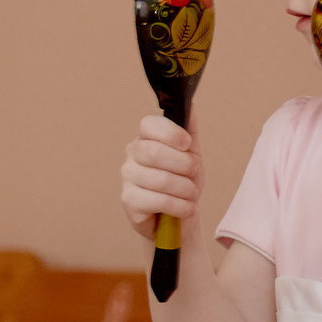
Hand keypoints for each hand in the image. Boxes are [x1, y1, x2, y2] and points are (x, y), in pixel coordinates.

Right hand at [121, 114, 199, 241]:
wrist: (179, 217)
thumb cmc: (183, 182)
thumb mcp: (192, 155)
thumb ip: (190, 130)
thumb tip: (191, 104)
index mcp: (146, 138)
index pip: (148, 125)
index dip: (171, 133)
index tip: (187, 145)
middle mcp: (132, 154)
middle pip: (153, 152)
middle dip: (183, 165)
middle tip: (193, 174)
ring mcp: (127, 177)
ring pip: (159, 179)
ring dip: (185, 189)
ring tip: (191, 195)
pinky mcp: (128, 201)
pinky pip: (157, 200)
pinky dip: (179, 206)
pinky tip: (185, 208)